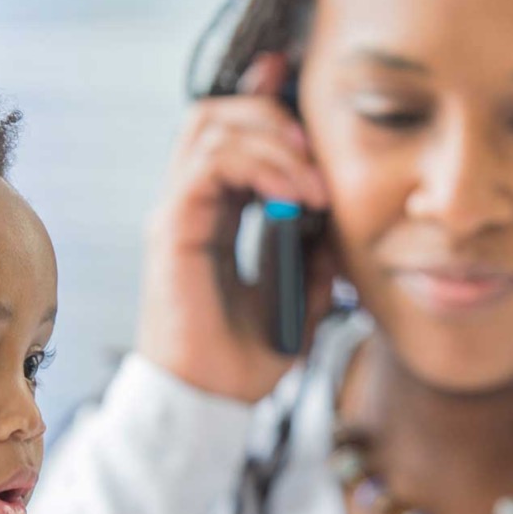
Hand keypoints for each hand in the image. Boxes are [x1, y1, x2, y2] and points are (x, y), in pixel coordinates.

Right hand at [138, 51, 335, 402]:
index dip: (264, 109)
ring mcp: (177, 215)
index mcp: (213, 218)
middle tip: (317, 150)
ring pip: (209, 128)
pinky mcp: (174, 229)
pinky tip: (294, 196)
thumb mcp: (298, 302)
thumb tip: (339, 223)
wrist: (208, 404)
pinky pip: (210, 166)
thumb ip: (314, 260)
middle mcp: (190, 207)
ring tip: (313, 181)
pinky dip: (258, 165)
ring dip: (270, 139)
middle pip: (215, 116)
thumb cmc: (240, 363)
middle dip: (271, 115)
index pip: (228, 136)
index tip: (310, 110)